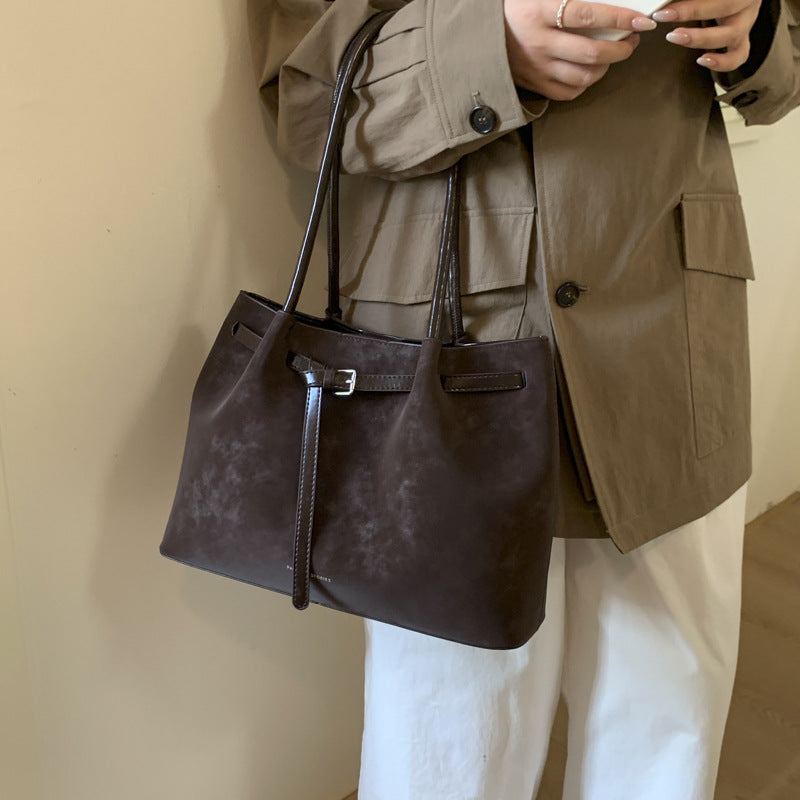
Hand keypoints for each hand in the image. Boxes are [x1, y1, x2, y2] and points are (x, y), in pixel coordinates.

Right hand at [504, 0, 658, 100]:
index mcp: (539, 12)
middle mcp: (539, 43)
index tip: (642, 20)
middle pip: (591, 53)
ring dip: (606, 67)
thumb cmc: (514, 9)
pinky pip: (567, 92)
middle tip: (632, 39)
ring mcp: (537, 68)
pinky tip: (591, 71)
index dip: (619, 18)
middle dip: (620, 48)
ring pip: (583, 76)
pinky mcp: (534, 84)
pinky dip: (585, 84)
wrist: (479, 36)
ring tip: (614, 55)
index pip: (587, 16)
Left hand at [654, 0, 761, 70]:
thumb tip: (663, 3)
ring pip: (732, 34)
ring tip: (674, 37)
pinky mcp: (742, 40)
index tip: (665, 7)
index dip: (690, 2)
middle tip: (663, 16)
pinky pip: (738, 56)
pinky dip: (722, 62)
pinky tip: (701, 60)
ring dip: (701, 38)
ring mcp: (746, 22)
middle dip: (693, 11)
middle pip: (726, 5)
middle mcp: (747, 2)